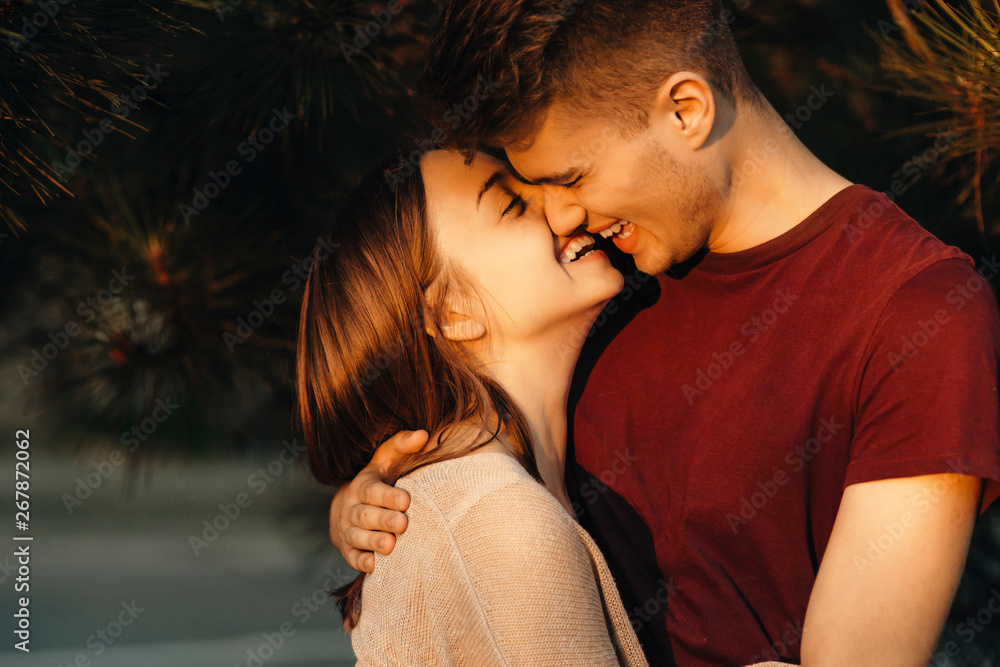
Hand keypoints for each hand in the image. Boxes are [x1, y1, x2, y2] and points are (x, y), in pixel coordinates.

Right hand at [329, 429, 428, 572]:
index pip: (372, 490)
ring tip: (391, 546)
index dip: (387, 496)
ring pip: (357, 537)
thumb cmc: (380, 478)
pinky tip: (373, 565)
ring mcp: (347, 530)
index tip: (406, 501)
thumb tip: (423, 434)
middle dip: (383, 520)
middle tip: (403, 524)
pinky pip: (352, 557)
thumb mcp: (387, 458)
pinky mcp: (348, 550)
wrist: (349, 505)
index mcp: (362, 485)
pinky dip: (361, 562)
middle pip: (365, 515)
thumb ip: (403, 444)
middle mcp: (351, 508)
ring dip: (373, 542)